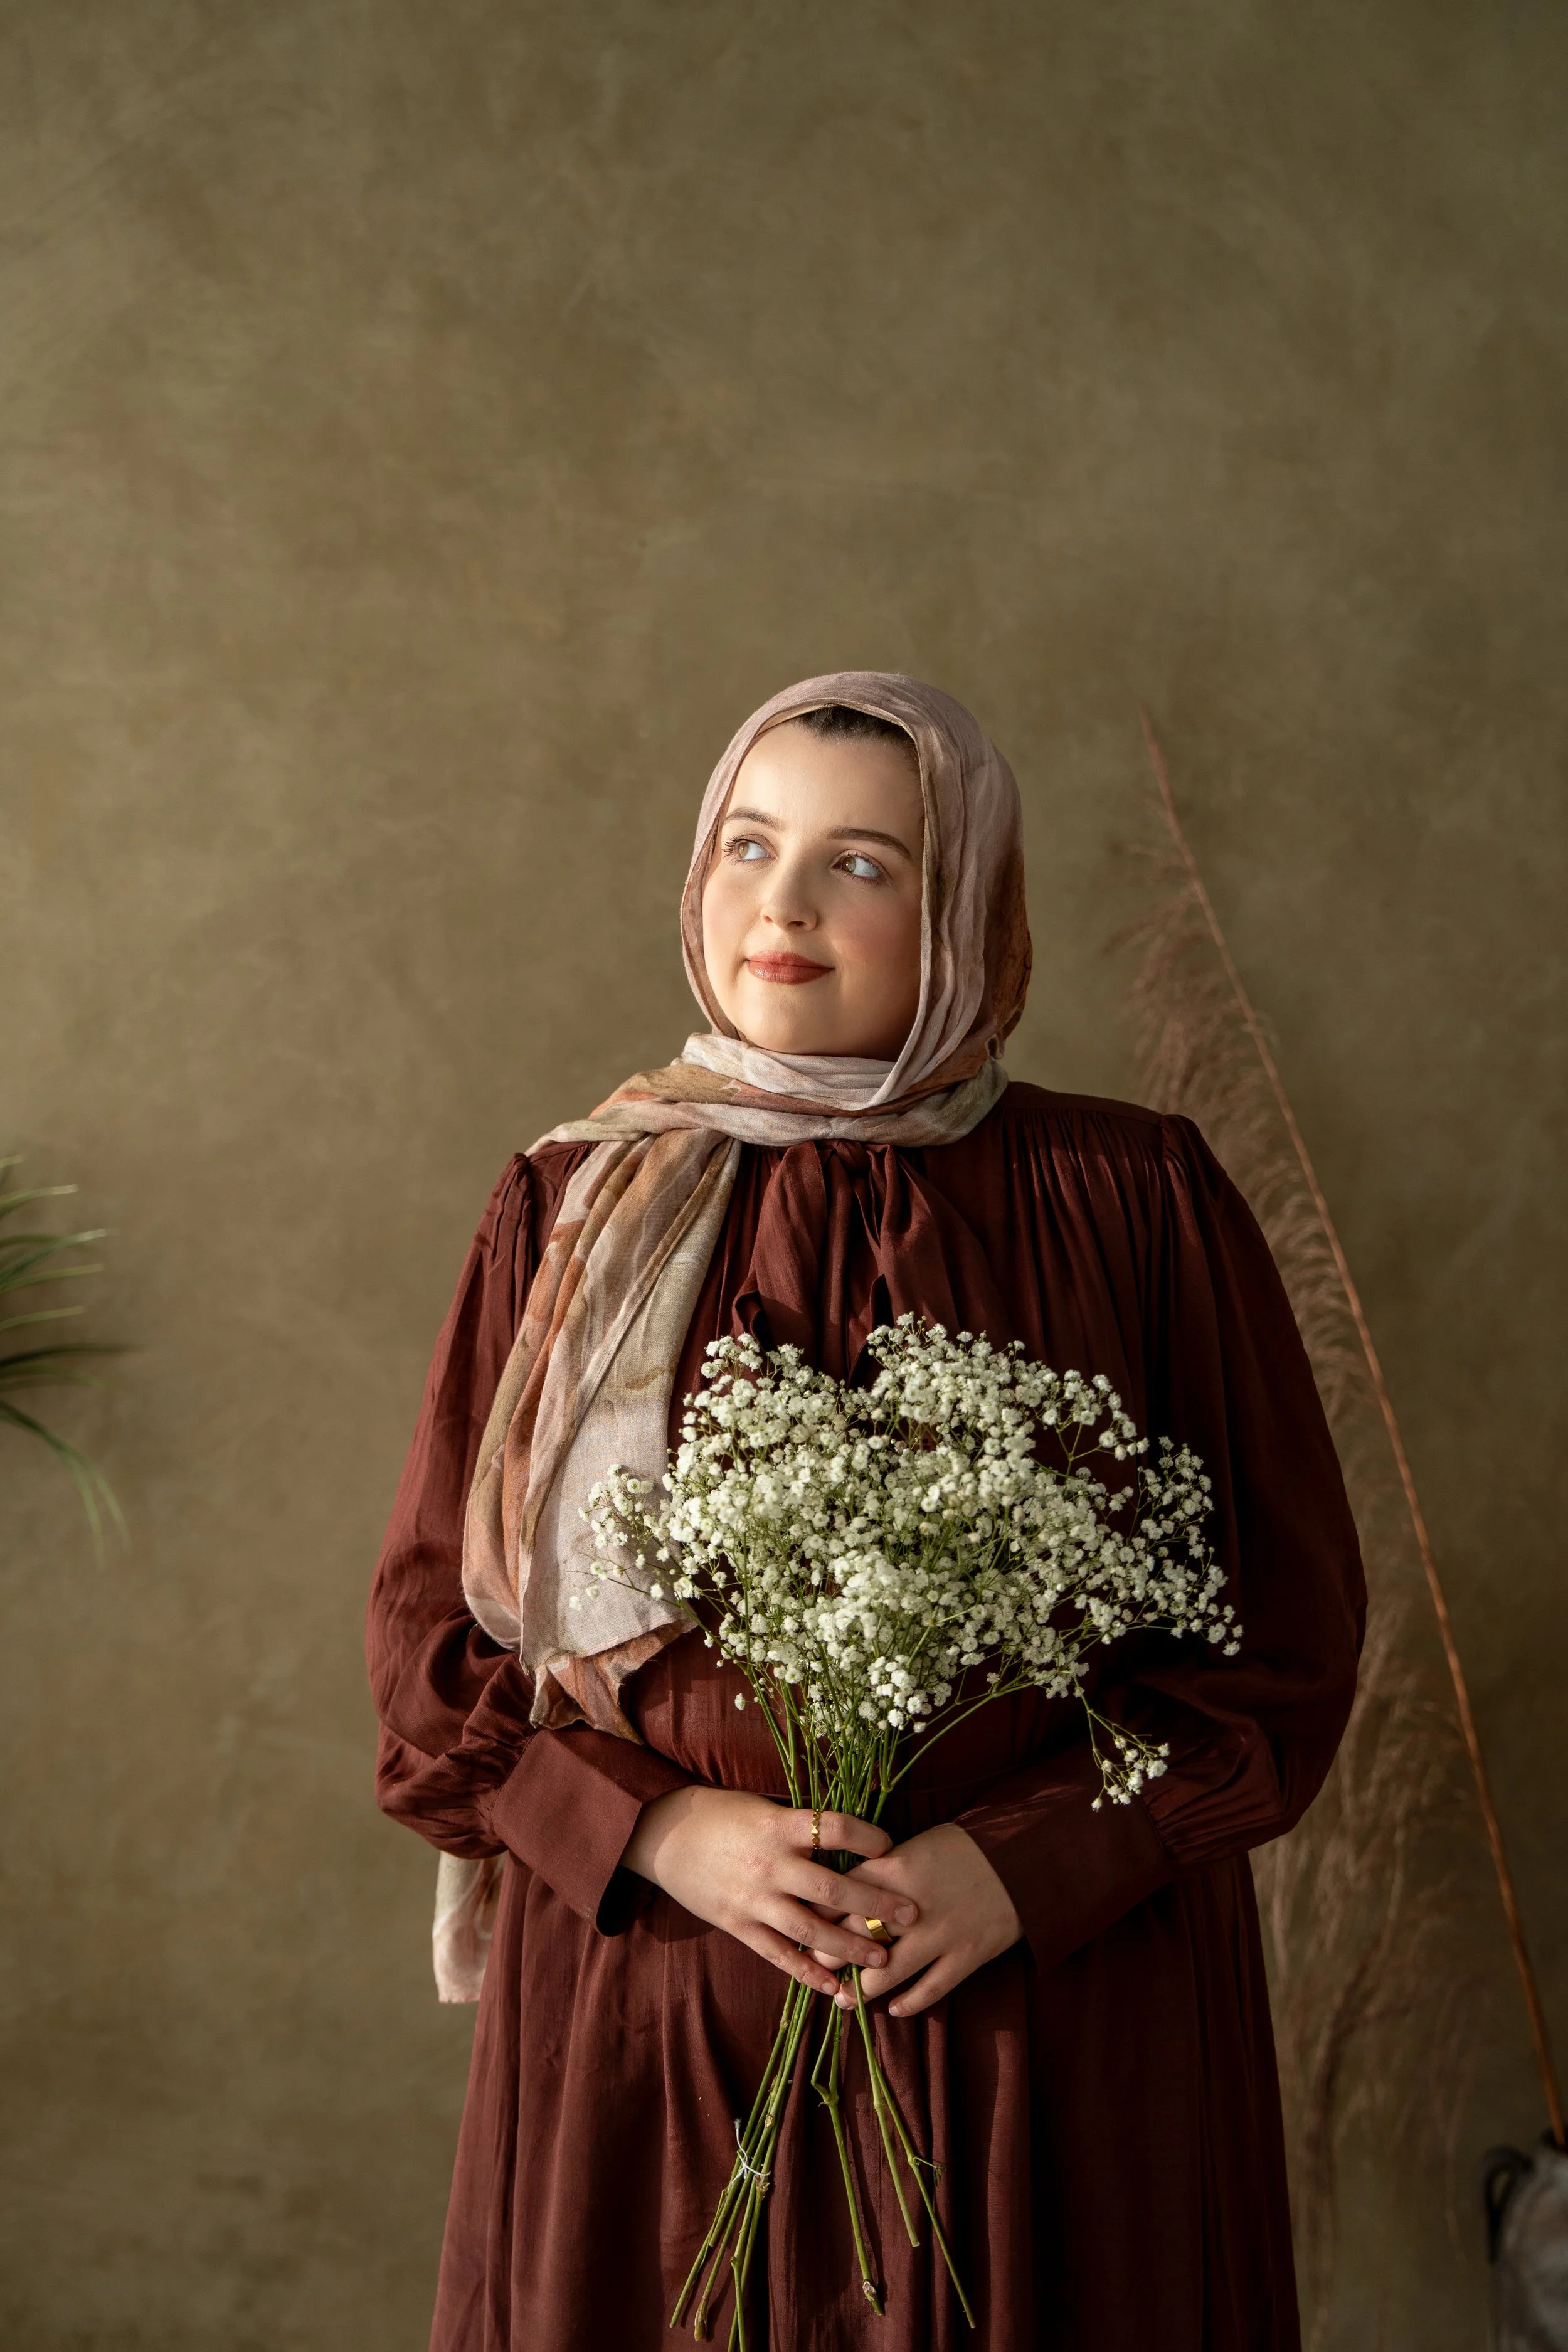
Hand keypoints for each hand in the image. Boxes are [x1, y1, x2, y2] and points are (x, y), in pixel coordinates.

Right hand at [621, 1787, 920, 1998]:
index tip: (891, 1846)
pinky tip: (834, 1987)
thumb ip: (800, 1824)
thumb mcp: (762, 1806)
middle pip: (831, 1888)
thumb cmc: (719, 1813)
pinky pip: (778, 1954)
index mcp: (778, 1825)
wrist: (662, 1835)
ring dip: (849, 1946)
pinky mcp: (737, 1926)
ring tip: (882, 1957)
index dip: (867, 1837)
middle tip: (910, 1914)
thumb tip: (848, 1833)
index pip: (834, 1829)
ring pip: (809, 1930)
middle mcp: (769, 1864)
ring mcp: (753, 1899)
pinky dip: (807, 1974)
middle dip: (874, 1903)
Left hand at [817, 1822, 1021, 2016]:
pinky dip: (908, 2003)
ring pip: (884, 1973)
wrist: (1022, 1854)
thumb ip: (881, 1870)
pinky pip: (929, 1990)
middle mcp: (908, 1905)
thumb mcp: (915, 1846)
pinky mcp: (966, 1956)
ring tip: (844, 2000)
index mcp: (892, 1869)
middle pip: (852, 1939)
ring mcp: (938, 1935)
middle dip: (827, 1959)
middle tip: (815, 1970)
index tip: (800, 1928)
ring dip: (859, 1991)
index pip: (836, 1897)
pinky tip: (894, 2008)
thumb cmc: (963, 1846)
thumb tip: (845, 1890)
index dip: (814, 1917)